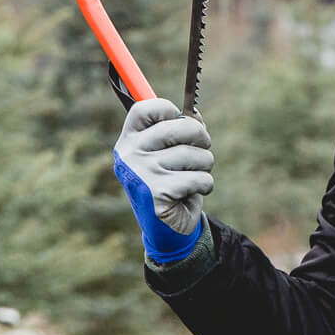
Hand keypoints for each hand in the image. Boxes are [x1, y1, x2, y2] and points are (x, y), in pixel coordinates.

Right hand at [113, 98, 214, 262]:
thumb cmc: (170, 180)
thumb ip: (180, 128)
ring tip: (193, 176)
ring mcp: (141, 173)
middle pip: (181, 126)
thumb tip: (194, 114)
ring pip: (194, 154)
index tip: (180, 122)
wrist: (165, 226)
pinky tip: (193, 193)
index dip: (170, 110)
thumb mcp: (171, 151)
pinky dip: (205, 185)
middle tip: (202, 150)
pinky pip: (199, 177)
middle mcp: (130, 154)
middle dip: (202, 139)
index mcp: (129, 140)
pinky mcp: (157, 193)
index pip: (146, 108)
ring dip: (205, 166)